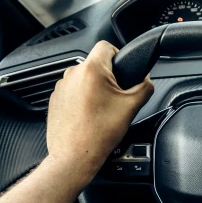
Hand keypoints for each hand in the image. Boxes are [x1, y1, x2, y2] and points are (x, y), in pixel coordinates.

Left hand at [46, 41, 153, 187]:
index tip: (123, 71)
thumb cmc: (99, 134)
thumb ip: (144, 87)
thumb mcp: (131, 108)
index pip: (106, 46)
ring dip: (94, 89)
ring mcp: (61, 87)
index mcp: (92, 70)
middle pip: (95, 64)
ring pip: (84, 79)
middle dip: (107, 78)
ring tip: (101, 111)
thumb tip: (146, 81)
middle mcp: (72, 74)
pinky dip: (82, 100)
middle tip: (116, 98)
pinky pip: (73, 92)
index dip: (119, 55)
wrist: (74, 157)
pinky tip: (89, 117)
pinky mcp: (55, 99)